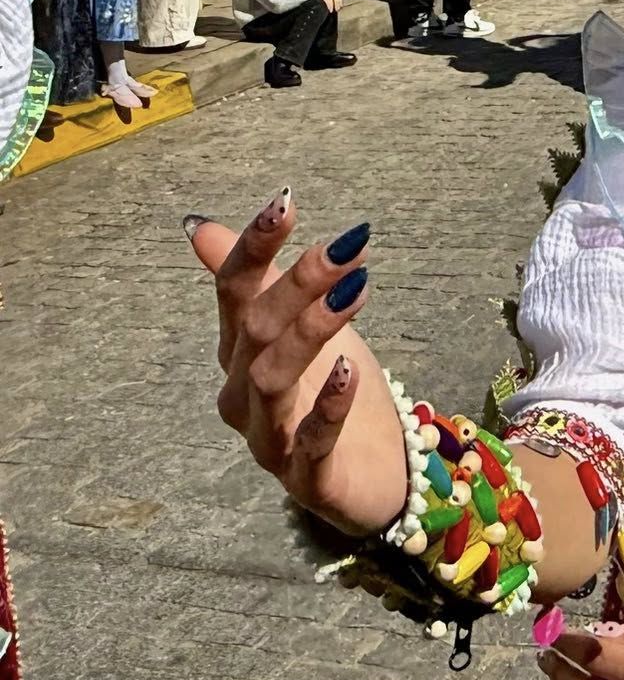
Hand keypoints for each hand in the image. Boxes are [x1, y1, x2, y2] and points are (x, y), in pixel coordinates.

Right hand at [187, 198, 407, 536]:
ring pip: (274, 380)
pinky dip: (327, 406)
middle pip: (257, 329)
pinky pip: (310, 442)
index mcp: (238, 351)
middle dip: (299, 282)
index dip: (255, 245)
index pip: (233, 290)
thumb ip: (251, 279)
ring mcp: (271, 438)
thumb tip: (197, 226)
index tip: (286, 202)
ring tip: (355, 291)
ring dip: (312, 330)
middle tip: (350, 244)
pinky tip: (349, 372)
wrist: (370, 472)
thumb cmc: (328, 390)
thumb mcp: (296, 324)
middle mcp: (243, 393)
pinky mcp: (307, 478)